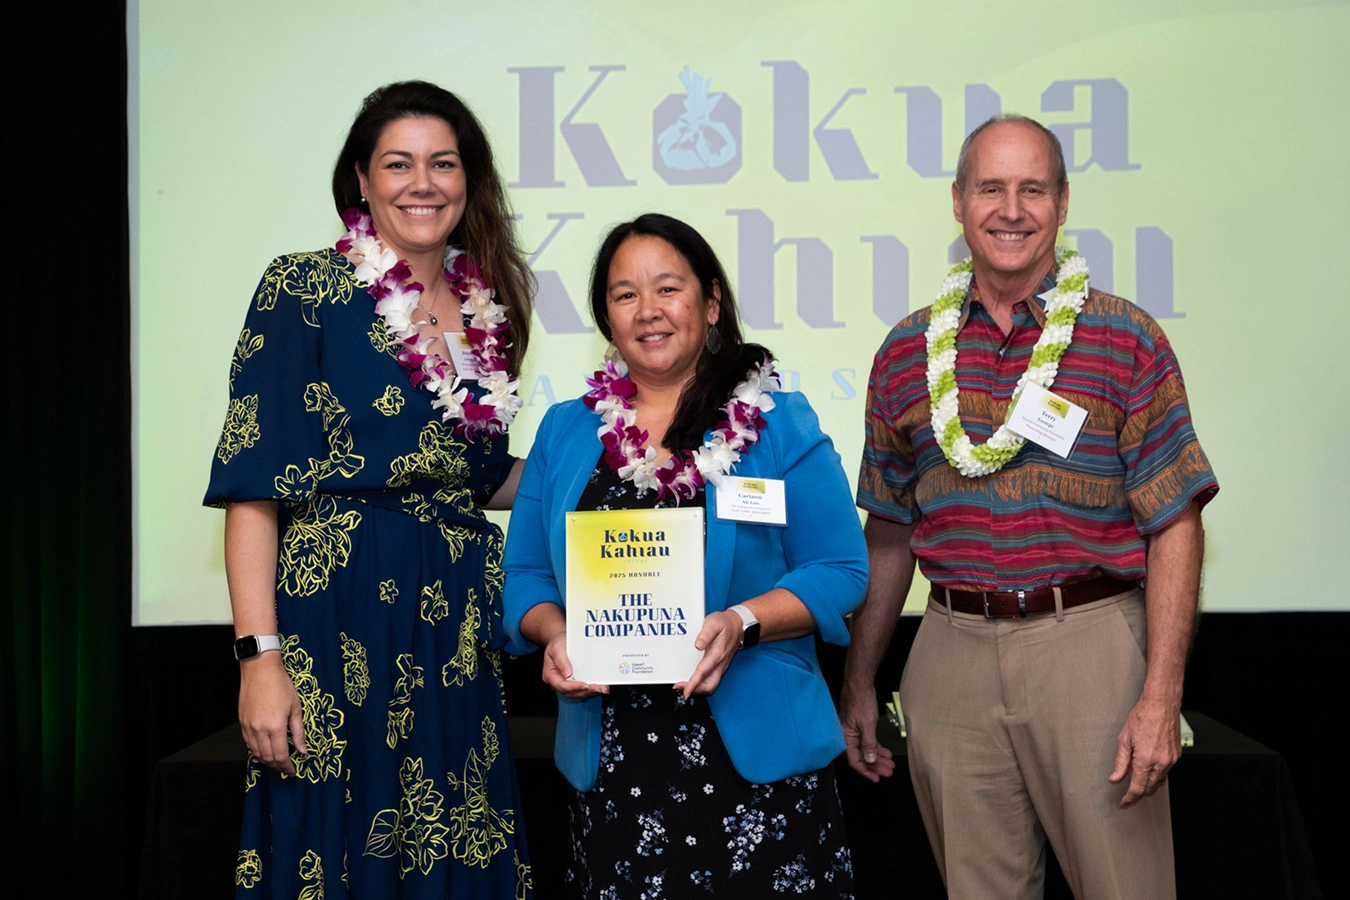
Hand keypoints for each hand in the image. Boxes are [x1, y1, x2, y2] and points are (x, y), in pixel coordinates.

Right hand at [238, 653, 304, 775]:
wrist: (260, 670)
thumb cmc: (280, 685)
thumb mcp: (296, 708)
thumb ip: (298, 732)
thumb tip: (302, 750)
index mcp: (275, 727)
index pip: (280, 756)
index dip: (287, 767)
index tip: (292, 771)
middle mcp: (259, 730)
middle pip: (267, 758)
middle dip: (277, 766)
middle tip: (286, 768)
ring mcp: (249, 727)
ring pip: (256, 753)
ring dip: (266, 761)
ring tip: (276, 762)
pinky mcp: (242, 722)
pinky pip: (248, 744)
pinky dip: (257, 751)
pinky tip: (265, 749)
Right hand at [541, 632, 607, 698]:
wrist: (560, 640)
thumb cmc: (556, 644)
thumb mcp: (556, 649)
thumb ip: (561, 661)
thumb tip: (568, 674)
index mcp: (551, 676)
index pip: (562, 686)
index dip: (574, 687)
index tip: (585, 685)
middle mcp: (558, 682)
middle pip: (572, 692)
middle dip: (586, 691)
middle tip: (598, 688)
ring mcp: (567, 683)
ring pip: (578, 693)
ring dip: (591, 692)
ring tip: (602, 689)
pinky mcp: (574, 682)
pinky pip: (583, 689)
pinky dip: (592, 689)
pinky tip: (600, 687)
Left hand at [675, 610, 740, 698]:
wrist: (738, 624)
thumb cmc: (725, 624)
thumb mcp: (714, 623)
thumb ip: (705, 634)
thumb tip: (697, 645)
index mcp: (717, 654)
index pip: (703, 673)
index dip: (693, 684)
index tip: (686, 691)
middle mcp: (720, 663)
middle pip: (709, 686)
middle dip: (695, 690)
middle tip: (681, 688)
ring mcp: (721, 666)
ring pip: (710, 684)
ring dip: (698, 688)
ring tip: (684, 686)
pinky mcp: (720, 666)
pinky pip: (711, 680)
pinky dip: (701, 683)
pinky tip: (692, 679)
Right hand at [839, 680, 894, 781]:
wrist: (859, 684)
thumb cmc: (861, 702)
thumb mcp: (867, 724)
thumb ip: (868, 744)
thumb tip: (870, 761)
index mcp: (845, 738)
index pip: (854, 761)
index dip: (866, 771)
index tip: (877, 778)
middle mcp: (847, 737)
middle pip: (861, 757)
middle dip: (875, 766)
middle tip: (889, 772)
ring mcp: (853, 732)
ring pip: (865, 750)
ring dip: (877, 758)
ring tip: (890, 764)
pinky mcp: (859, 727)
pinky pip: (867, 742)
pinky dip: (876, 748)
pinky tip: (886, 753)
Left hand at [1109, 694, 1181, 807]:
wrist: (1162, 704)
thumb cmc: (1143, 717)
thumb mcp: (1124, 739)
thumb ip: (1120, 762)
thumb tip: (1115, 778)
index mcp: (1146, 760)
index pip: (1138, 788)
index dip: (1130, 799)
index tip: (1125, 803)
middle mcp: (1161, 763)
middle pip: (1149, 788)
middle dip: (1138, 791)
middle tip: (1126, 786)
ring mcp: (1171, 760)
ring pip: (1158, 782)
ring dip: (1147, 782)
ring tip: (1135, 770)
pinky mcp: (1176, 756)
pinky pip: (1165, 772)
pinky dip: (1155, 773)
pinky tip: (1147, 765)